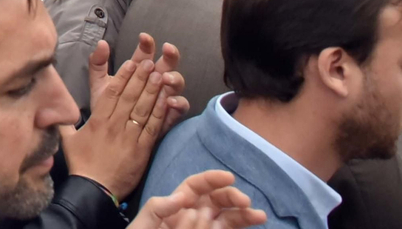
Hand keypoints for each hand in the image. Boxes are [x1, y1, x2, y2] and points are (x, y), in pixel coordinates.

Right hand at [63, 38, 182, 199]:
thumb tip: (51, 106)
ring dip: (152, 91)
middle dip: (140, 77)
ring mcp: (129, 137)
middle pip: (130, 96)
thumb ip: (62, 120)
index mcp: (98, 120)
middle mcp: (114, 125)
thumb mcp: (67, 139)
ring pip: (143, 109)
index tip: (131, 62)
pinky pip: (152, 128)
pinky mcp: (142, 150)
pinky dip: (160, 113)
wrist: (94, 190)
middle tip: (149, 61)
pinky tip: (166, 101)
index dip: (123, 76)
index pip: (113, 93)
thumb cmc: (81, 164)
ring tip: (159, 75)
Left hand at [128, 170, 265, 228]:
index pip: (196, 186)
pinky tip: (249, 226)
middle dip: (232, 197)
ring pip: (227, 219)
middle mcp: (193, 216)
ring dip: (243, 216)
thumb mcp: (142, 225)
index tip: (229, 177)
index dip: (213, 179)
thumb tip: (181, 197)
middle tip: (246, 201)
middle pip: (216, 201)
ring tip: (259, 216)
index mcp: (176, 205)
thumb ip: (157, 208)